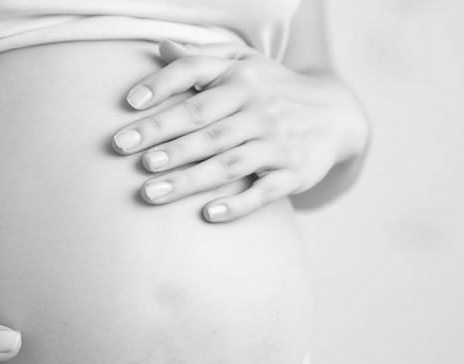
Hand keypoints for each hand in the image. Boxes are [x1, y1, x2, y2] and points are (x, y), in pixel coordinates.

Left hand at [112, 40, 368, 221]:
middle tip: (127, 154)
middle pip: (205, 124)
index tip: (128, 104)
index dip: (162, 86)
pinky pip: (264, 192)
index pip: (196, 75)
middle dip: (165, 139)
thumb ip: (202, 57)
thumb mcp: (246, 62)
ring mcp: (277, 143)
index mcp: (241, 77)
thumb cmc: (273, 89)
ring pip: (228, 162)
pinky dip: (237, 204)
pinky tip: (208, 215)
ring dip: (188, 178)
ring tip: (150, 191)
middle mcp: (259, 107)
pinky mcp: (293, 174)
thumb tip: (159, 48)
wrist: (336, 114)